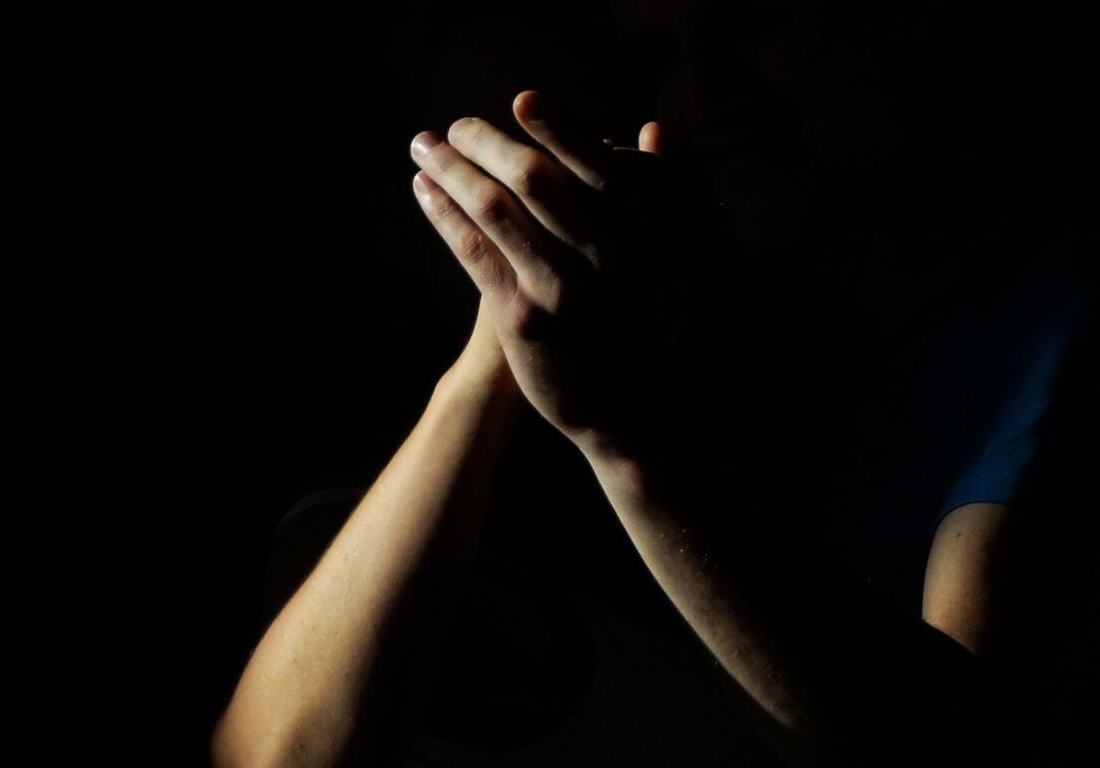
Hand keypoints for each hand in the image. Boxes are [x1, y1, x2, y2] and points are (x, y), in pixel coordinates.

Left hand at [409, 90, 725, 457]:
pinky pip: (473, 251)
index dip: (554, 126)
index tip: (521, 100)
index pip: (591, 161)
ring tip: (424, 147)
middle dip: (487, 142)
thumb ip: (667, 187)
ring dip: (452, 169)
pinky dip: (444, 214)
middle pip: (533, 176)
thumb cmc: (656, 324)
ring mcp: (557, 286)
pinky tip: (424, 192)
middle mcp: (598, 255)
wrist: (638, 410)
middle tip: (457, 125)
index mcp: (638, 231)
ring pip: (494, 208)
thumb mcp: (675, 255)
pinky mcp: (521, 317)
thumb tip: (651, 126)